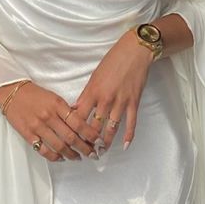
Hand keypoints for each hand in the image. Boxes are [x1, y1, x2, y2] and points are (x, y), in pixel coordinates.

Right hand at [0, 81, 101, 161]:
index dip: (90, 134)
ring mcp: (38, 126)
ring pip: (59, 146)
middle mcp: (49, 116)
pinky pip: (43, 150)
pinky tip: (60, 158)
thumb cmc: (34, 94)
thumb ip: (66, 110)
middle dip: (85, 148)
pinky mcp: (28, 134)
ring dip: (71, 154)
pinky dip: (54, 156)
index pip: (78, 123)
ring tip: (78, 157)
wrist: (12, 92)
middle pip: (71, 137)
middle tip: (92, 154)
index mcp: (58, 105)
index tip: (98, 141)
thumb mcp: (54, 97)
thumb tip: (80, 125)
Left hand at [74, 30, 152, 152]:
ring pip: (111, 128)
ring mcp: (120, 102)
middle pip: (94, 126)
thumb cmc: (112, 61)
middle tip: (85, 151)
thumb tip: (76, 109)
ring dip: (106, 142)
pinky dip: (128, 135)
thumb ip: (86, 94)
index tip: (70, 139)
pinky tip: (125, 145)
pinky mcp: (133, 102)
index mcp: (92, 91)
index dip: (74, 130)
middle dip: (88, 141)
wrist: (134, 51)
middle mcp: (105, 99)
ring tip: (101, 151)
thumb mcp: (94, 76)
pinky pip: (130, 122)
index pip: (79, 116)